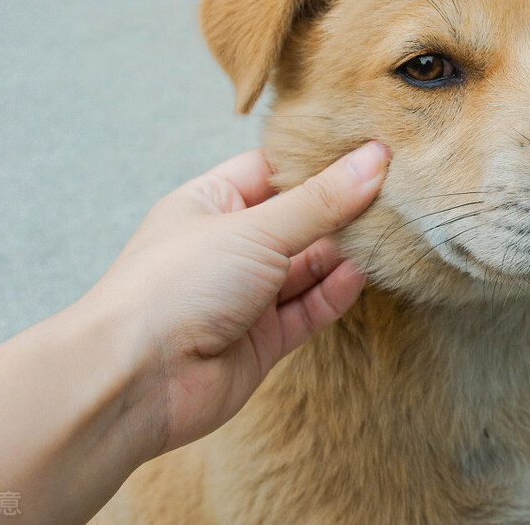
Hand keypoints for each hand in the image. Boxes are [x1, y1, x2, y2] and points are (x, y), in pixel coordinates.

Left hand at [89, 141, 388, 454]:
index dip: (319, 160)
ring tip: (389, 229)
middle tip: (395, 189)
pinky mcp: (261, 339)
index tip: (372, 148)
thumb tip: (375, 160)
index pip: (274, 169)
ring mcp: (244, 295)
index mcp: (210, 203)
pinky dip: (334, 292)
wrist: (134, 381)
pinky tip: (360, 274)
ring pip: (307, 266)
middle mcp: (228, 246)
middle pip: (298, 218)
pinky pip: (308, 308)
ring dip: (344, 252)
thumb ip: (321, 201)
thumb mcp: (254, 229)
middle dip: (341, 208)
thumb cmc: (173, 286)